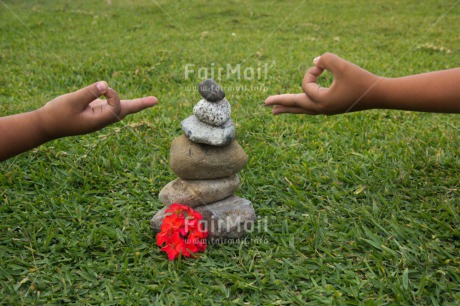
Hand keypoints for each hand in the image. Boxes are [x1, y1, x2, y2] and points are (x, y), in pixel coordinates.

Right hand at [37, 81, 157, 138]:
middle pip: (125, 110)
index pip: (117, 106)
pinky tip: (129, 102)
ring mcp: (99, 117)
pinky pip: (111, 106)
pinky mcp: (94, 113)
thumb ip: (89, 92)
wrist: (46, 126)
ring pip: (120, 109)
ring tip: (150, 101)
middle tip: (156, 100)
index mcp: (99, 120)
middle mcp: (102, 120)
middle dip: (140, 104)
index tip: (104, 88)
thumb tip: (105, 84)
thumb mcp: (72, 100)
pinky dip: (119, 101)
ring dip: (134, 104)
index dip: (114, 94)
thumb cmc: (57, 113)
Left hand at [265, 52, 380, 114]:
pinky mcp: (332, 108)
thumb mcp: (343, 66)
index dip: (312, 72)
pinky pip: (311, 108)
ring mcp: (326, 110)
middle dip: (280, 103)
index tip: (323, 66)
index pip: (306, 85)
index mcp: (321, 102)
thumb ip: (326, 60)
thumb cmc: (362, 80)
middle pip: (295, 106)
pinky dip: (301, 107)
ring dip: (289, 108)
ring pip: (302, 109)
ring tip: (275, 112)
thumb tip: (315, 62)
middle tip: (265, 105)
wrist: (379, 95)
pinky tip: (300, 107)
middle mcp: (321, 109)